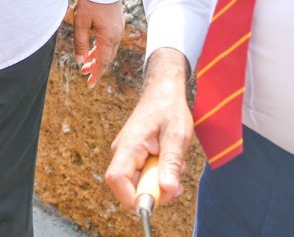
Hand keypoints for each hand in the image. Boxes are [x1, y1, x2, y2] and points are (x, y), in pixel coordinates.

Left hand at [74, 0, 123, 87]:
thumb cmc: (90, 2)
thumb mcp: (80, 23)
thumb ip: (80, 43)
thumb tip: (81, 61)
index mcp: (108, 38)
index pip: (103, 62)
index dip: (96, 74)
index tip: (90, 84)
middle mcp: (116, 35)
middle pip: (107, 57)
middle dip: (96, 67)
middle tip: (84, 74)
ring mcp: (118, 28)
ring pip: (109, 49)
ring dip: (98, 57)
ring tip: (86, 64)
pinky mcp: (117, 23)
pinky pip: (110, 41)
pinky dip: (102, 47)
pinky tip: (93, 48)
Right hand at [105, 48, 192, 210]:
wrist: (163, 92)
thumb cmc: (169, 110)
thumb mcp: (176, 136)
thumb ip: (171, 163)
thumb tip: (167, 189)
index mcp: (128, 146)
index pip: (116, 179)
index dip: (132, 196)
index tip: (156, 201)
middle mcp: (122, 152)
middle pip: (128, 187)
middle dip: (154, 192)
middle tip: (176, 182)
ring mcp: (126, 155)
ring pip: (138, 183)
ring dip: (159, 182)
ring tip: (176, 164)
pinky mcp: (134, 157)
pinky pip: (143, 176)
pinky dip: (159, 175)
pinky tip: (170, 161)